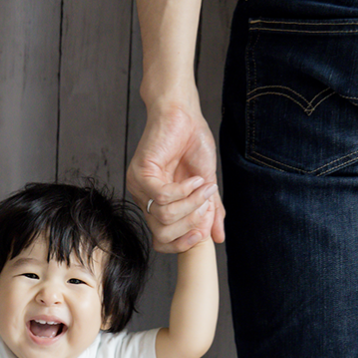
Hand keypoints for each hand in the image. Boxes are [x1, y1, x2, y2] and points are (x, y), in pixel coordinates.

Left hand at [127, 99, 224, 252]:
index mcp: (157, 206)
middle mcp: (144, 200)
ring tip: (203, 186)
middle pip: (163, 234)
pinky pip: (162, 196)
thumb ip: (209, 211)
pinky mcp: (140, 173)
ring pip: (164, 216)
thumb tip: (218, 237)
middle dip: (190, 224)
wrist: (184, 113)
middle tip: (206, 206)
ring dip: (191, 203)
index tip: (203, 233)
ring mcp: (139, 188)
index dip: (182, 244)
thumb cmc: (192, 143)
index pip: (162, 241)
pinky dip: (183, 190)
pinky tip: (194, 178)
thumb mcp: (207, 183)